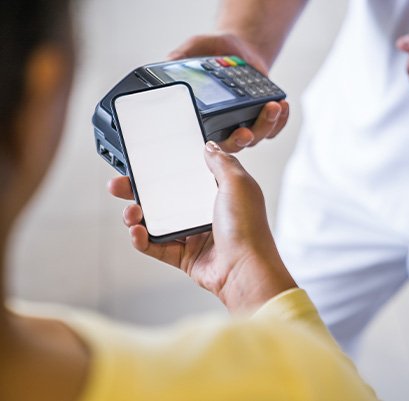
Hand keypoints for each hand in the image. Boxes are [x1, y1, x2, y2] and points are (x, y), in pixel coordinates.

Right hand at [108, 141, 295, 312]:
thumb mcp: (238, 184)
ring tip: (130, 213)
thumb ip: (222, 162)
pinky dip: (142, 240)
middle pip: (165, 198)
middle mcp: (206, 213)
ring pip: (157, 223)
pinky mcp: (186, 257)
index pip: (186, 177)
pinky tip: (137, 233)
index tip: (144, 164)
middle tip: (119, 186)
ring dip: (137, 216)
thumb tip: (210, 146)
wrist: (246, 270)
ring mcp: (195, 236)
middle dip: (138, 191)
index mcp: (219, 194)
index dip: (165, 170)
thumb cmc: (248, 228)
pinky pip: (157, 247)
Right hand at [169, 33, 288, 151]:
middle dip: (242, 140)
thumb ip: (180, 56)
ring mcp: (246, 124)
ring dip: (266, 125)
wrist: (239, 47)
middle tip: (246, 131)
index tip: (211, 143)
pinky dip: (280, 120)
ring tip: (273, 106)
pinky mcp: (264, 119)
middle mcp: (225, 126)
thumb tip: (167, 63)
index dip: (211, 149)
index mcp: (205, 117)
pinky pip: (274, 128)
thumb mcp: (194, 49)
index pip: (205, 141)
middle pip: (234, 145)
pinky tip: (283, 106)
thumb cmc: (213, 51)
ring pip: (257, 136)